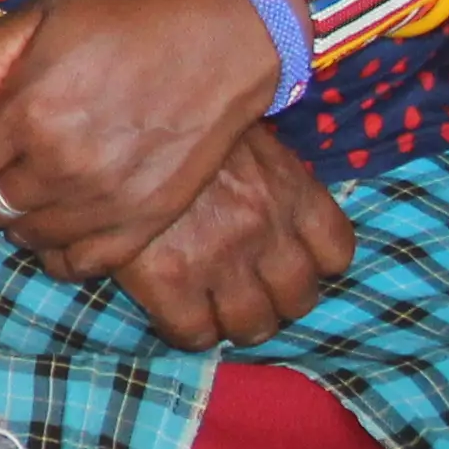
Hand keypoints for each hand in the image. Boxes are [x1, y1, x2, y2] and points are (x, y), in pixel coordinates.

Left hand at [0, 0, 285, 281]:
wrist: (224, 37)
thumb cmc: (129, 18)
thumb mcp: (42, 14)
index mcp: (31, 111)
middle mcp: (64, 165)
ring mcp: (106, 200)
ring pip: (27, 235)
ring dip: (7, 218)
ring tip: (9, 194)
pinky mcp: (146, 220)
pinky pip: (82, 263)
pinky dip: (56, 253)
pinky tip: (50, 229)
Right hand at [111, 124, 358, 348]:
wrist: (112, 115)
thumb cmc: (176, 115)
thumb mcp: (239, 130)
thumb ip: (265, 171)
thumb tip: (264, 196)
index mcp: (291, 190)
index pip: (335, 254)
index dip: (313, 265)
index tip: (286, 261)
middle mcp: (267, 229)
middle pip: (299, 300)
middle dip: (275, 301)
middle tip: (247, 291)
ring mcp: (221, 257)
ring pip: (254, 325)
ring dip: (236, 323)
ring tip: (213, 310)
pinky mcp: (172, 278)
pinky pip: (197, 334)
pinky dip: (190, 332)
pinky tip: (176, 314)